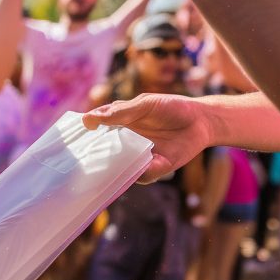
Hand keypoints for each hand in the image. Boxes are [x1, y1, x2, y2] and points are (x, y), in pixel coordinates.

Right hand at [83, 93, 211, 182]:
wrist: (201, 119)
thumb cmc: (172, 107)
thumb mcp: (145, 104)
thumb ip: (121, 112)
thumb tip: (90, 119)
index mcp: (121, 124)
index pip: (98, 131)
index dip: (87, 136)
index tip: (78, 136)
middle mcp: (127, 142)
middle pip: (106, 154)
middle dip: (96, 158)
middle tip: (86, 159)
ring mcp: (141, 156)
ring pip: (122, 169)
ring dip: (119, 168)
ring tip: (117, 163)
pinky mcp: (157, 168)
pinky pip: (145, 175)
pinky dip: (144, 171)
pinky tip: (149, 162)